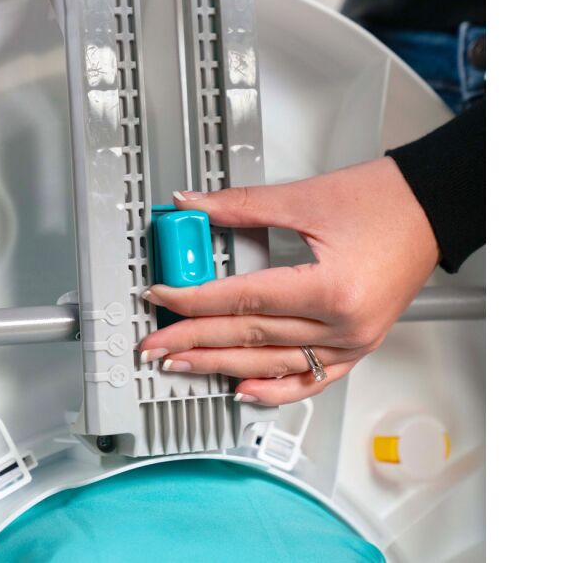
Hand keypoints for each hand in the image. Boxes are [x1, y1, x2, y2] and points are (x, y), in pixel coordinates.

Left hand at [138, 157, 438, 405]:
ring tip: (182, 365)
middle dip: (196, 341)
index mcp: (331, 287)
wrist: (432, 206)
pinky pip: (311, 379)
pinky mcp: (358, 344)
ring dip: (223, 366)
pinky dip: (275, 387)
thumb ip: (241, 207)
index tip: (161, 298)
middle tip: (155, 345)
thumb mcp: (305, 198)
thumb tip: (193, 206)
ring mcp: (353, 340)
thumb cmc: (385, 200)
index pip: (243, 301)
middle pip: (252, 337)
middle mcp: (344, 323)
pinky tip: (242, 390)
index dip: (194, 302)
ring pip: (274, 364)